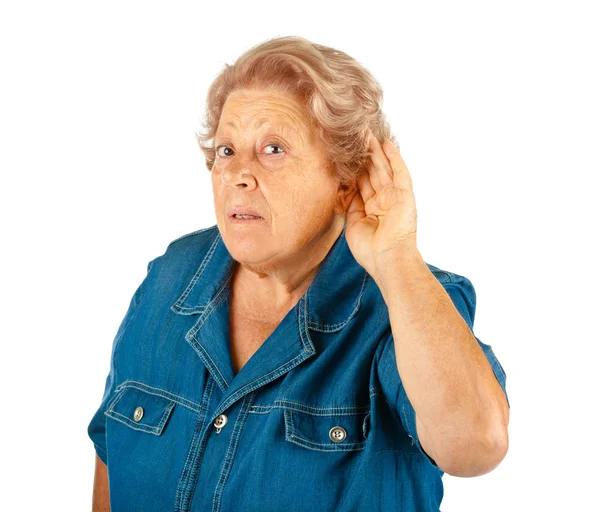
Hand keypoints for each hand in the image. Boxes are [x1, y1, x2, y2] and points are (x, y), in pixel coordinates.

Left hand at [345, 128, 418, 280]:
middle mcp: (384, 200)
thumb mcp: (354, 224)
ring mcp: (395, 197)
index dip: (354, 168)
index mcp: (372, 209)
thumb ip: (352, 204)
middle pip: (372, 172)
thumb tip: (346, 188)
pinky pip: (399, 173)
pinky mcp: (405, 196)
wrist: (388, 260)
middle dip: (364, 154)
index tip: (344, 153)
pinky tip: (386, 145)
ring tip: (366, 133)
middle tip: (354, 135)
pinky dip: (394, 158)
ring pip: (383, 168)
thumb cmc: (370, 250)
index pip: (362, 183)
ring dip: (375, 151)